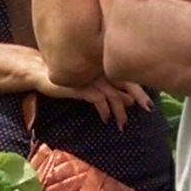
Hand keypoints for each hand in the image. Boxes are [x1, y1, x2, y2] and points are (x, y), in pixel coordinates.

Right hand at [33, 67, 154, 120]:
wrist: (39, 71)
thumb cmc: (68, 77)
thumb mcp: (92, 83)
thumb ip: (110, 89)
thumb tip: (129, 101)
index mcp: (104, 66)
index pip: (127, 74)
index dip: (140, 89)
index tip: (150, 104)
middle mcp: (99, 68)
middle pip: (125, 81)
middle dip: (138, 96)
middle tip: (148, 109)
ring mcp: (90, 76)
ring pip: (113, 93)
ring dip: (119, 111)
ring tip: (122, 125)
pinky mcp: (80, 85)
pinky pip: (98, 98)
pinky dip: (104, 110)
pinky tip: (105, 120)